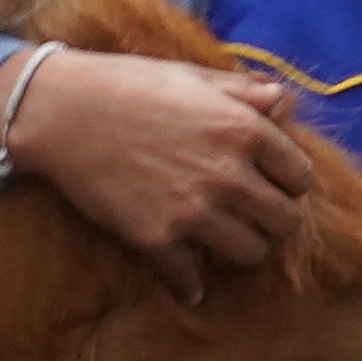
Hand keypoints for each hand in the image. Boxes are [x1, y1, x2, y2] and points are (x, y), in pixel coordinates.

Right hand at [4, 51, 313, 296]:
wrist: (60, 111)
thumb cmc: (128, 84)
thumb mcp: (193, 76)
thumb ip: (244, 93)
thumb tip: (285, 102)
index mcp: (243, 129)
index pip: (301, 177)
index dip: (289, 180)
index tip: (271, 182)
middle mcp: (227, 175)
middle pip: (284, 222)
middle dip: (274, 218)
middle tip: (252, 213)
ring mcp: (193, 211)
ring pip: (251, 254)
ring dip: (241, 247)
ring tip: (223, 236)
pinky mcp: (156, 239)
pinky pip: (192, 279)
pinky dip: (193, 284)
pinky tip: (190, 281)